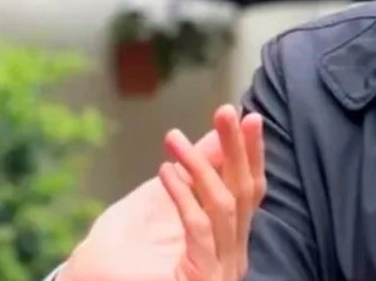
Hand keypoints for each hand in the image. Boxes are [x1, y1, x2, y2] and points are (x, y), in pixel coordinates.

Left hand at [59, 105, 265, 280]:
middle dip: (236, 149)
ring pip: (224, 207)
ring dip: (200, 165)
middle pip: (244, 195)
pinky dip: (184, 196)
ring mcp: (219, 271)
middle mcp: (231, 257)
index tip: (251, 118)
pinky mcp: (201, 278)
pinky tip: (166, 172)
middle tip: (226, 111)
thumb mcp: (160, 208)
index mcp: (227, 242)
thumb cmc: (124, 261)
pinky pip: (199, 229)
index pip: (249, 193)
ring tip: (173, 137)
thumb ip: (190, 179)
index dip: (252, 154)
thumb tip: (214, 139)